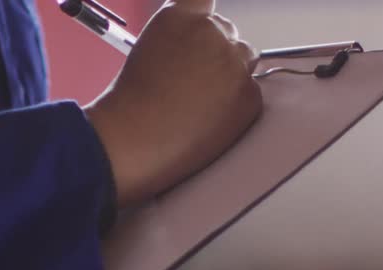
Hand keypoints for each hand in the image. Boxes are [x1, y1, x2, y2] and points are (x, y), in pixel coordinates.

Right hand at [85, 0, 262, 207]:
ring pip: (244, 59)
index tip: (202, 34)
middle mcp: (211, 31)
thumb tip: (196, 46)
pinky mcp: (249, 95)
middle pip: (227, 32)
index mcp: (180, 16)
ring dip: (230, 75)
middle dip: (216, 52)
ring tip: (200, 103)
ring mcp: (234, 63)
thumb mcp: (149, 50)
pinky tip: (209, 120)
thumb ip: (179, 36)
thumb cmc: (131, 105)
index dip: (204, 19)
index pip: (204, 0)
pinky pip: (251, 93)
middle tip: (194, 82)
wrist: (135, 142)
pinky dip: (236, 106)